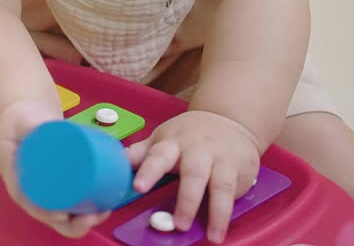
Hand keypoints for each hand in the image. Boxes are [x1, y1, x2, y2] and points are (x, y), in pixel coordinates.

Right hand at [0, 100, 111, 237]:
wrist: (19, 120)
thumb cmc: (16, 123)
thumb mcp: (19, 122)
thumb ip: (29, 124)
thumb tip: (40, 127)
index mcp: (18, 181)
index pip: (31, 204)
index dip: (47, 213)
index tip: (64, 214)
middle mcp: (32, 193)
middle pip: (52, 217)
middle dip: (75, 223)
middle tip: (95, 212)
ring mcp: (46, 191)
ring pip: (64, 217)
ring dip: (84, 220)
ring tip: (104, 210)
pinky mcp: (58, 186)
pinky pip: (70, 208)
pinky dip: (86, 213)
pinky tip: (102, 209)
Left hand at [126, 110, 260, 242]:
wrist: (229, 119)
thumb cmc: (189, 134)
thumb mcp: (162, 139)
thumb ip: (141, 154)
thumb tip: (115, 163)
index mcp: (172, 143)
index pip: (157, 155)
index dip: (148, 170)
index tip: (139, 186)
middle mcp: (197, 149)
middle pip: (192, 172)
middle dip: (186, 198)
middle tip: (179, 223)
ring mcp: (219, 158)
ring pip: (218, 184)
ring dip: (214, 211)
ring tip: (210, 234)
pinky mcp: (238, 168)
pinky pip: (234, 191)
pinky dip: (226, 213)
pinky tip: (220, 229)